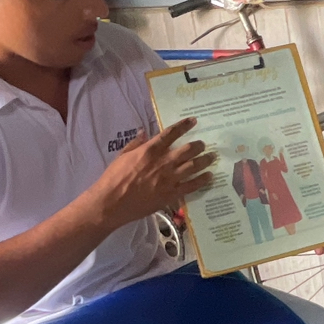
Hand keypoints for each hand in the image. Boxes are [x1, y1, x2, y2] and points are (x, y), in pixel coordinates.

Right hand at [89, 120, 214, 230]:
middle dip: (199, 145)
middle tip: (203, 144)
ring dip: (205, 160)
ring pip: (194, 166)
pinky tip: (210, 177)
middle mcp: (163, 162)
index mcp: (150, 150)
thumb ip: (135, 144)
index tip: (193, 121)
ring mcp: (170, 179)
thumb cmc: (113, 178)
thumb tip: (143, 133)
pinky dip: (203, 180)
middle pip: (188, 150)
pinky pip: (192, 185)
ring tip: (212, 157)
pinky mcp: (172, 194)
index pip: (171, 134)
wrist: (112, 203)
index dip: (184, 126)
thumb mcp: (122, 156)